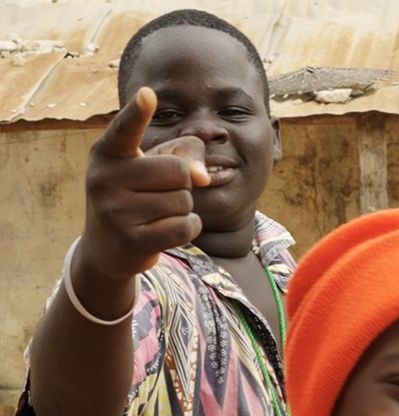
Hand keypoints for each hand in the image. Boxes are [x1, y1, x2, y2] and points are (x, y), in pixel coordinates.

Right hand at [81, 87, 211, 282]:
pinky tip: (167, 230)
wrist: (107, 248)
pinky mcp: (131, 240)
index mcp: (107, 153)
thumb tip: (203, 176)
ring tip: (157, 214)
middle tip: (159, 194)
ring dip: (183, 209)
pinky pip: (185, 227)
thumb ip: (185, 156)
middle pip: (179, 171)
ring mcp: (114, 211)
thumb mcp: (152, 168)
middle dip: (183, 184)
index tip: (147, 93)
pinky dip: (188, 228)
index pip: (125, 129)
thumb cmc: (137, 197)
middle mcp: (104, 178)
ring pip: (184, 201)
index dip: (138, 112)